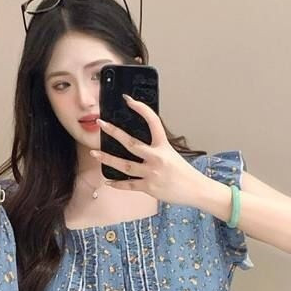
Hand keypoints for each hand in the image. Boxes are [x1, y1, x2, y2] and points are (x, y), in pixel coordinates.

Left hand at [90, 95, 207, 207]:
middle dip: (114, 132)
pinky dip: (117, 184)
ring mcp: (151, 173)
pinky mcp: (149, 187)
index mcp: (164, 146)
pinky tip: (108, 181)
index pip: (153, 122)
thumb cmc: (184, 173)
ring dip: (107, 159)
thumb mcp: (172, 154)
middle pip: (131, 143)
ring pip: (125, 165)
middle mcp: (157, 157)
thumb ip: (157, 149)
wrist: (195, 189)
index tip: (129, 100)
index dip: (141, 109)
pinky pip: (128, 185)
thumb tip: (140, 146)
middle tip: (101, 123)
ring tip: (94, 153)